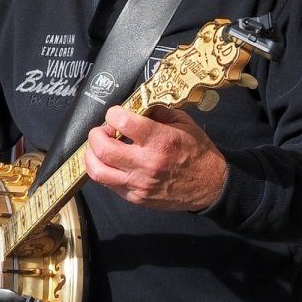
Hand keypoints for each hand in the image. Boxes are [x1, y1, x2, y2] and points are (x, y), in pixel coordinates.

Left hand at [81, 104, 228, 211]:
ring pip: (98, 171)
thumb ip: (157, 111)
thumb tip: (134, 103)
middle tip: (104, 130)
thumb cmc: (197, 151)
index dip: (112, 113)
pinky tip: (111, 162)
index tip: (116, 114)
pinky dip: (103, 170)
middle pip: (103, 148)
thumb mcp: (184, 122)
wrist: (210, 186)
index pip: (122, 122)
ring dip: (91, 155)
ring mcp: (139, 184)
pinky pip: (108, 184)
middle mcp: (147, 163)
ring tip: (99, 147)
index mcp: (160, 140)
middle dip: (96, 134)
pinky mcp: (136, 198)